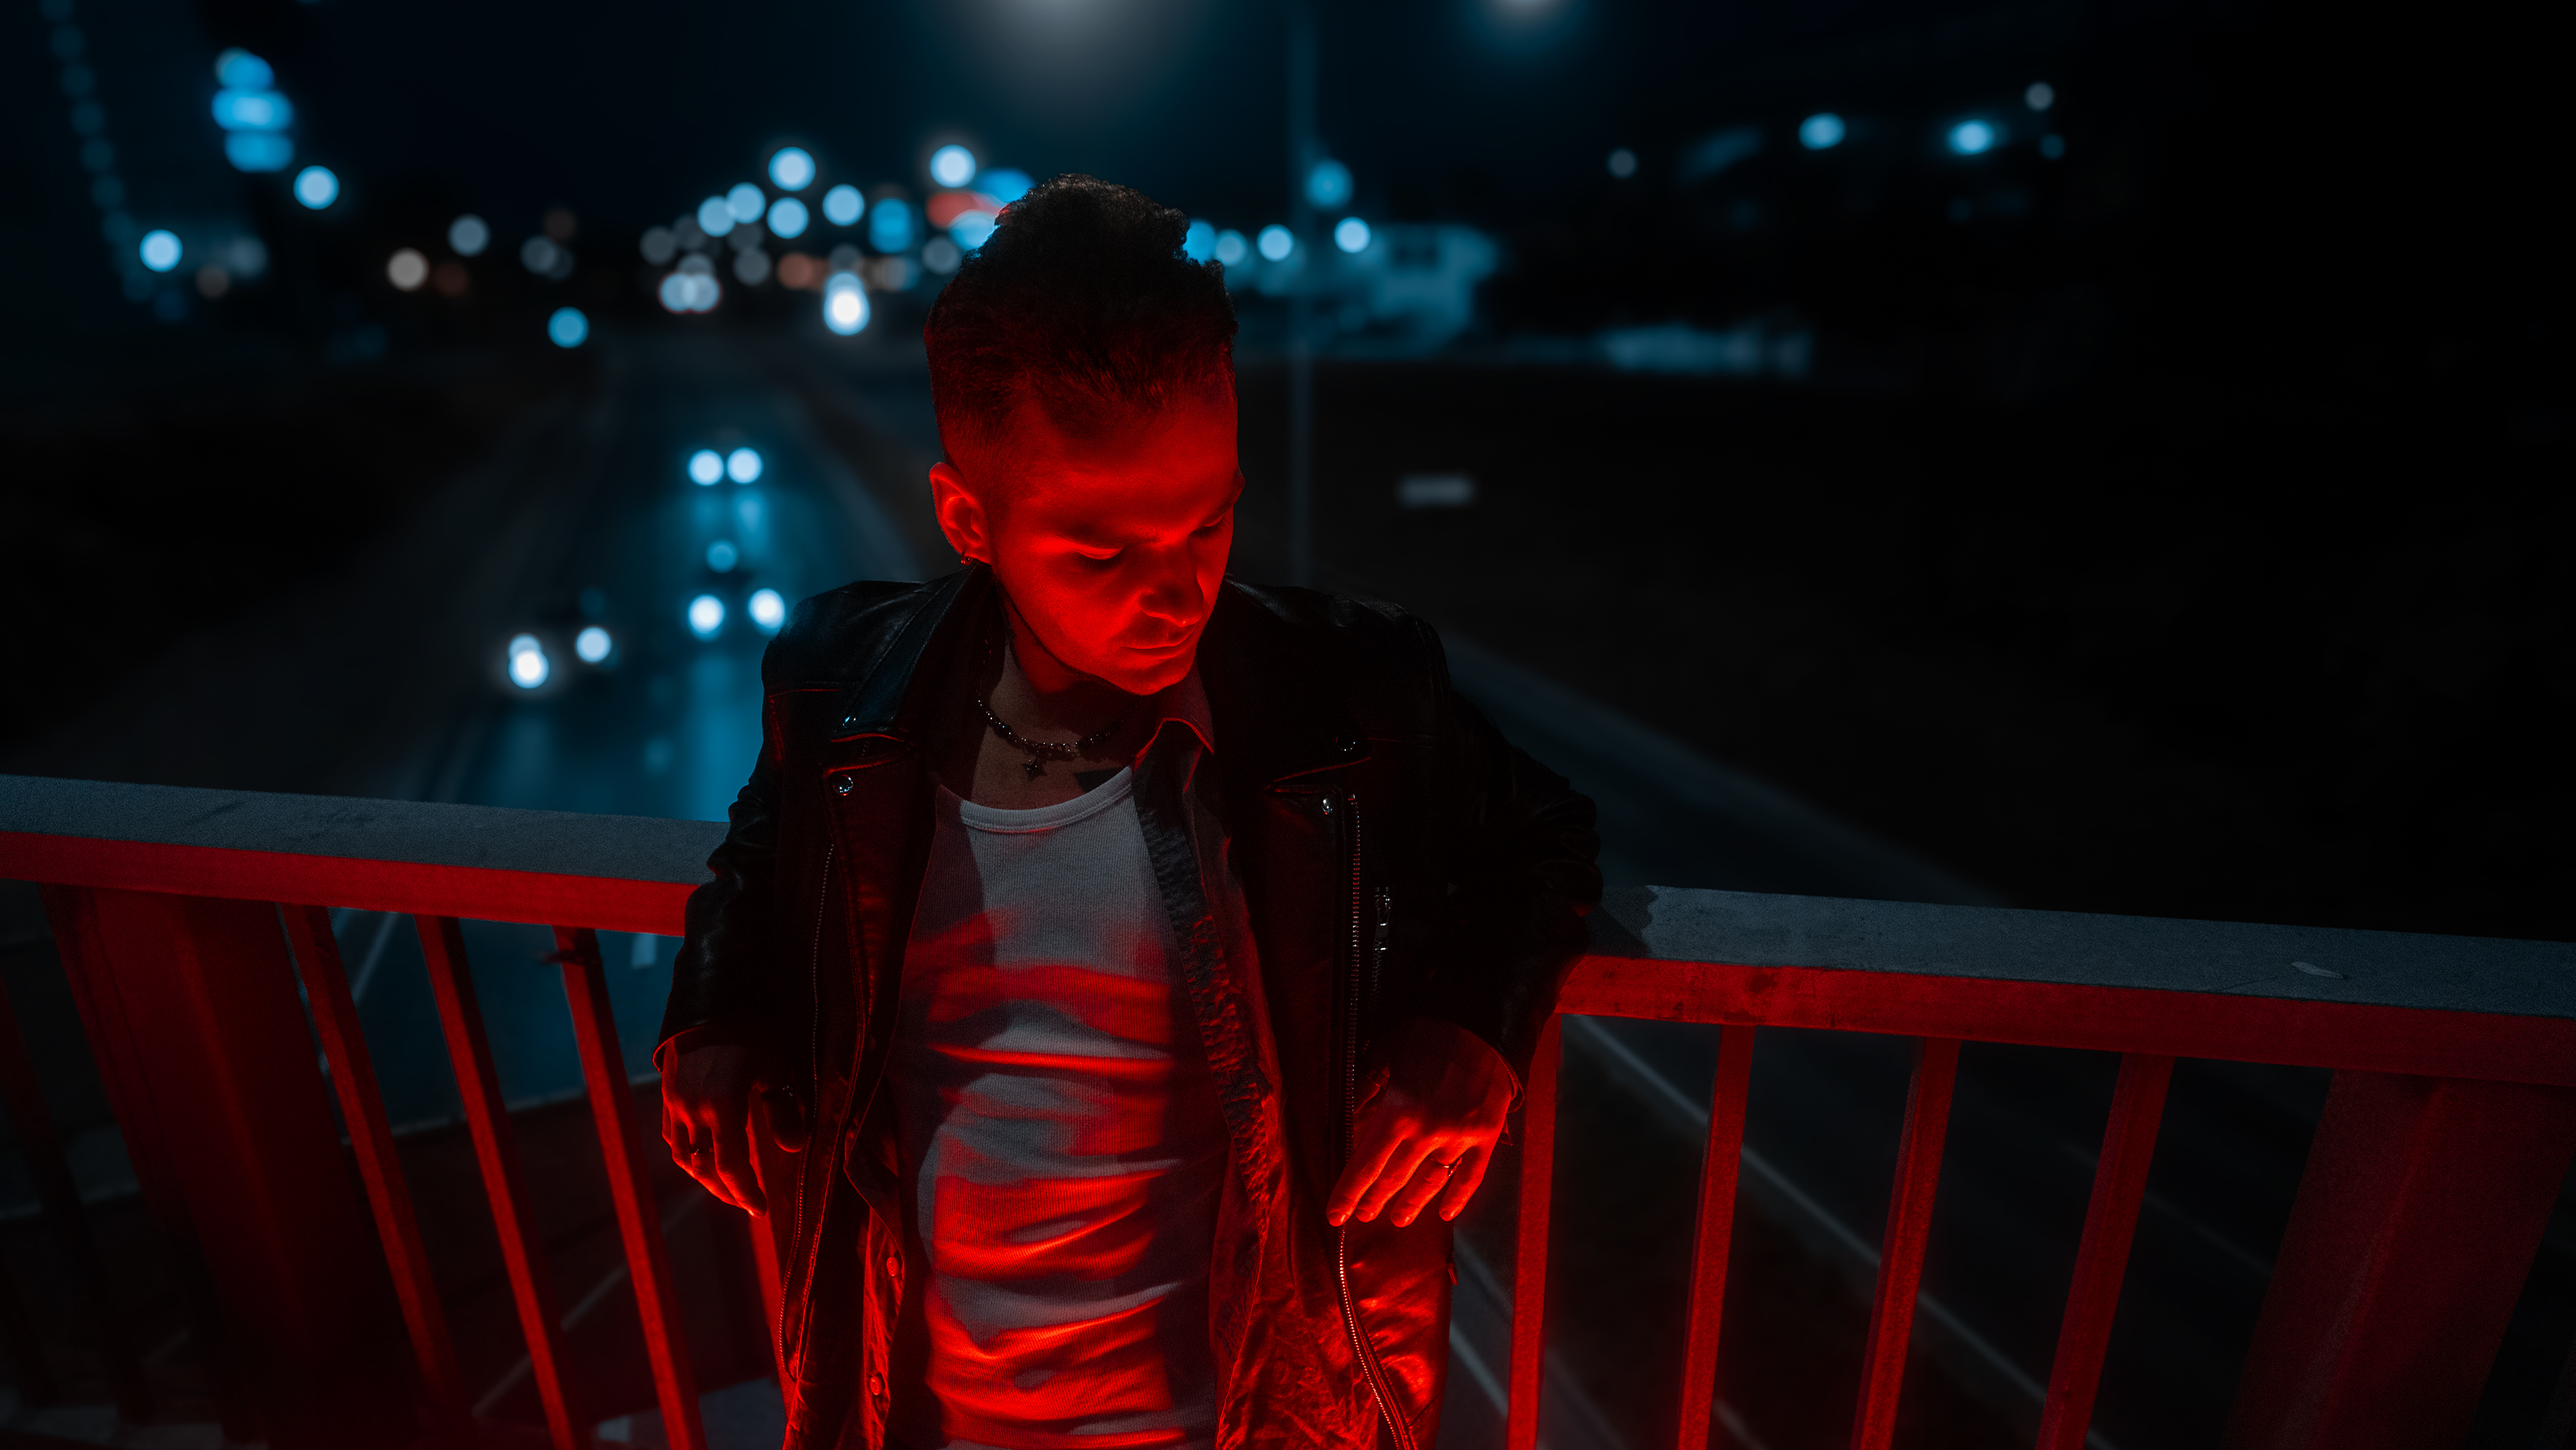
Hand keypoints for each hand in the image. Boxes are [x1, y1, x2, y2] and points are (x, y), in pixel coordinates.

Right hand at [660, 1039, 808, 1215]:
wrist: (710, 1003)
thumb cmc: (751, 1035)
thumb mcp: (775, 1070)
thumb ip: (784, 1111)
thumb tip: (795, 1148)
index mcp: (721, 1107)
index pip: (730, 1166)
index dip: (745, 1192)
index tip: (760, 1209)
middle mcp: (692, 1112)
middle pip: (703, 1169)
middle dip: (725, 1192)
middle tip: (745, 1205)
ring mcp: (674, 1105)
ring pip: (683, 1157)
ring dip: (704, 1177)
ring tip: (725, 1188)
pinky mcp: (666, 1097)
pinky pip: (672, 1137)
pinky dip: (688, 1154)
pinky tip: (702, 1158)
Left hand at [1327, 1016, 1515, 1228]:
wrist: (1483, 1024)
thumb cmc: (1429, 1033)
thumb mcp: (1385, 1053)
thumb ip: (1365, 1087)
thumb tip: (1350, 1115)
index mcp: (1398, 1114)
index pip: (1365, 1166)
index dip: (1348, 1194)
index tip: (1336, 1216)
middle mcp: (1427, 1134)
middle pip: (1394, 1179)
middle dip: (1375, 1200)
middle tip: (1364, 1214)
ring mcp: (1459, 1139)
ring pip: (1429, 1183)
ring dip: (1411, 1204)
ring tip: (1398, 1218)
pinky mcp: (1485, 1138)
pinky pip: (1470, 1177)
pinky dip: (1457, 1198)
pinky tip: (1445, 1214)